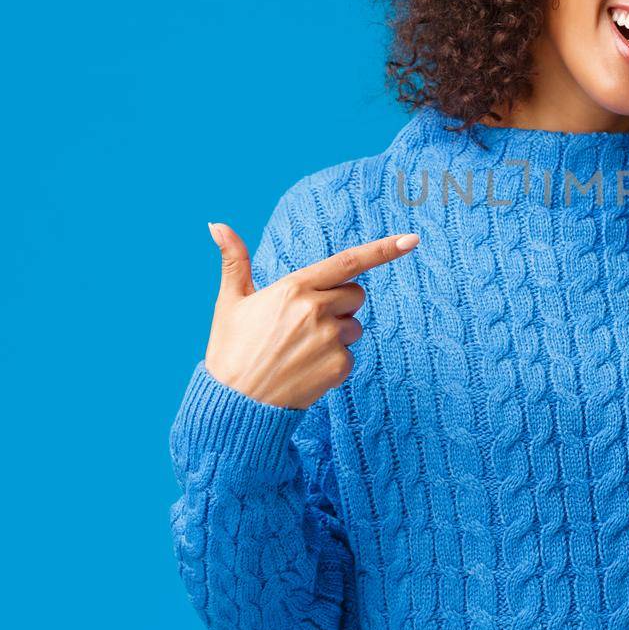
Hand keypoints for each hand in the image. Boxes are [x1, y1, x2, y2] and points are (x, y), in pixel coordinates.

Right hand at [203, 222, 419, 409]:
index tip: (411, 240)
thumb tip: (217, 224)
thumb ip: (234, 261)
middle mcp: (315, 310)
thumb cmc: (231, 350)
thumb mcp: (230, 302)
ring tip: (300, 350)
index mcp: (293, 288)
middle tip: (305, 324)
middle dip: (339, 304)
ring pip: (354, 325)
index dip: (382, 250)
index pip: (347, 262)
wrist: (234, 405)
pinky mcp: (338, 366)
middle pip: (355, 294)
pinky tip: (306, 369)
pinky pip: (350, 355)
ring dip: (337, 334)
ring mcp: (329, 339)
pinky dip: (333, 362)